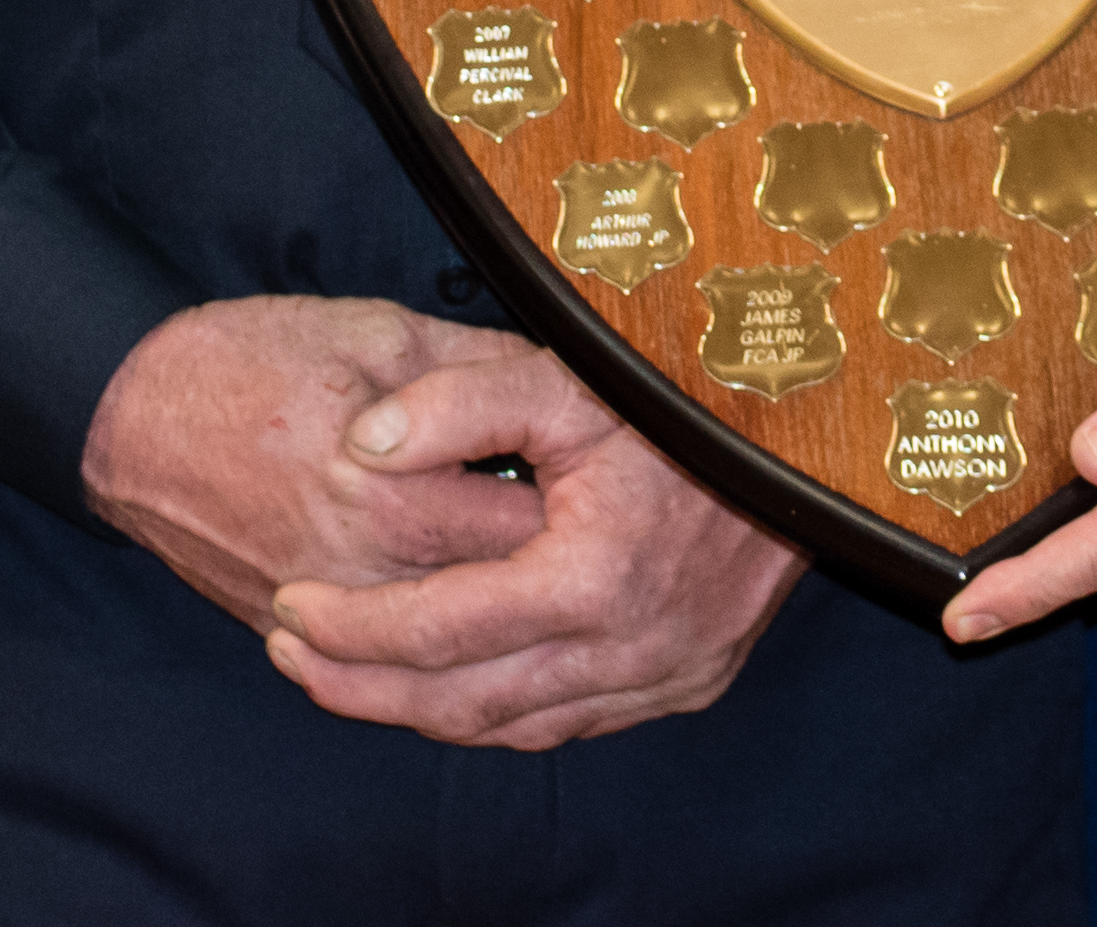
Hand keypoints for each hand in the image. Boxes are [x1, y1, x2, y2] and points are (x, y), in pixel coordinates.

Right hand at [80, 298, 551, 626]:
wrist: (127, 417)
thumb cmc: (247, 361)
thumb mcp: (377, 332)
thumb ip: (476, 368)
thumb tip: (564, 381)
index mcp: (395, 495)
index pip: (531, 533)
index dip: (576, 506)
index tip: (594, 482)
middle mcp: (367, 574)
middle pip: (499, 600)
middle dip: (544, 565)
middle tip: (572, 524)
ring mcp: (327, 615)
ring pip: (445, 639)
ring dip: (486, 604)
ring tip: (516, 559)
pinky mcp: (289, 631)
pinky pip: (381, 655)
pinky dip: (424, 628)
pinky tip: (445, 584)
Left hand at [261, 347, 803, 746]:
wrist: (808, 424)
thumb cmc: (680, 389)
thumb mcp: (565, 371)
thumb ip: (459, 402)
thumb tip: (362, 446)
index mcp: (594, 576)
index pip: (439, 628)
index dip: (351, 627)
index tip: (288, 606)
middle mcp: (632, 647)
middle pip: (465, 701)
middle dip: (364, 686)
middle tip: (290, 655)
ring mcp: (667, 674)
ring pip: (517, 725)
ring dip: (423, 709)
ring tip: (346, 675)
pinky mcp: (689, 681)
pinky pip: (572, 721)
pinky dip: (499, 711)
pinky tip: (448, 682)